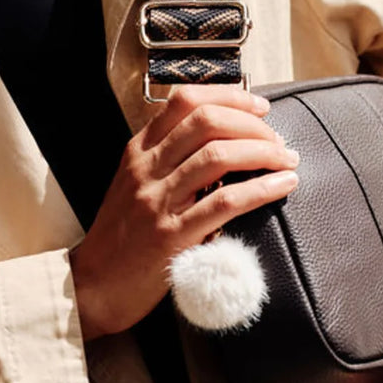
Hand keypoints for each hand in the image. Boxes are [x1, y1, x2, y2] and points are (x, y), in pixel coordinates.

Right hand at [71, 84, 297, 339]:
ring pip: (218, 156)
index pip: (184, 101)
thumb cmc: (123, 237)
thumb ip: (169, 160)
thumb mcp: (136, 185)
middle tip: (278, 139)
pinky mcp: (172, 236)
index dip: (229, 96)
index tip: (259, 106)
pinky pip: (225, 202)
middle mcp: (146, 169)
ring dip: (264, 152)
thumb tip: (223, 142)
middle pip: (206, 121)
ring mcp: (157, 201)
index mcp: (138, 151)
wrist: (94, 286)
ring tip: (288, 160)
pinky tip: (283, 184)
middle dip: (252, 124)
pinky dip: (262, 188)